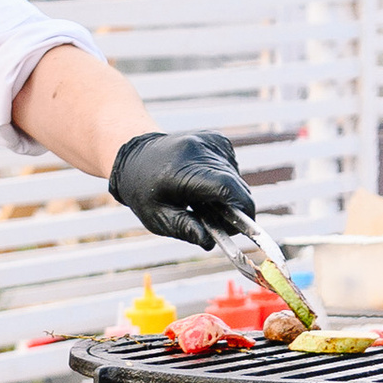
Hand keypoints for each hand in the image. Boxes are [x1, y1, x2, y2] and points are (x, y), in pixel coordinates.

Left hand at [107, 128, 256, 254]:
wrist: (137, 156)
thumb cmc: (145, 191)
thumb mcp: (157, 217)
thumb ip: (184, 229)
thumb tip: (209, 243)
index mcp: (182, 169)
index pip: (225, 187)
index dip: (241, 209)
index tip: (246, 229)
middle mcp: (199, 149)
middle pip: (235, 184)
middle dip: (236, 209)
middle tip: (221, 226)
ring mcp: (210, 140)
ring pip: (236, 178)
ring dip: (229, 196)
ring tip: (203, 204)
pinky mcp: (217, 139)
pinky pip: (232, 168)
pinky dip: (225, 182)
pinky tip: (205, 187)